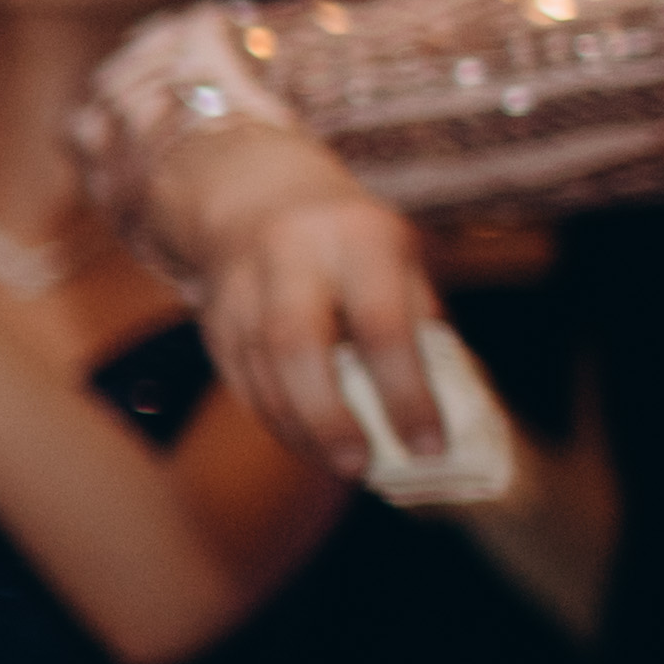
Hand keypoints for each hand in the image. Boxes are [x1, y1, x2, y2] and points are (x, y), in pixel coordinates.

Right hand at [172, 129, 441, 484]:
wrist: (258, 197)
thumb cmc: (354, 243)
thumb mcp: (400, 258)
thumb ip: (420, 322)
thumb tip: (451, 409)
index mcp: (358, 237)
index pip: (381, 324)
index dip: (407, 392)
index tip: (430, 446)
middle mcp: (291, 254)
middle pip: (296, 345)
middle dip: (330, 417)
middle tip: (361, 466)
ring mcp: (241, 284)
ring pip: (260, 370)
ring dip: (300, 428)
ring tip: (339, 464)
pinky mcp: (212, 315)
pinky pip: (239, 380)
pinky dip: (275, 420)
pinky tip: (308, 443)